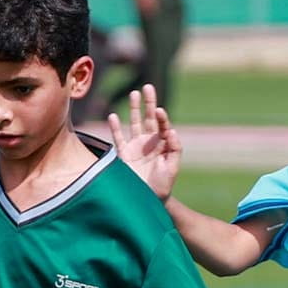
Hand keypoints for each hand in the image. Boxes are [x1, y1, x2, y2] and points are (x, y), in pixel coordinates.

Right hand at [107, 84, 180, 200]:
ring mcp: (135, 147)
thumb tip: (170, 130)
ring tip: (134, 93)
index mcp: (162, 144)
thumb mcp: (172, 168)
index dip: (161, 116)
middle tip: (148, 87)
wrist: (146, 200)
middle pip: (149, 118)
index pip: (162, 124)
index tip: (159, 110)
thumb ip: (174, 148)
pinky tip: (113, 116)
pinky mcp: (123, 154)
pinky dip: (115, 127)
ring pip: (134, 123)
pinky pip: (118, 138)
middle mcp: (149, 142)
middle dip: (148, 103)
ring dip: (134, 108)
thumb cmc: (162, 185)